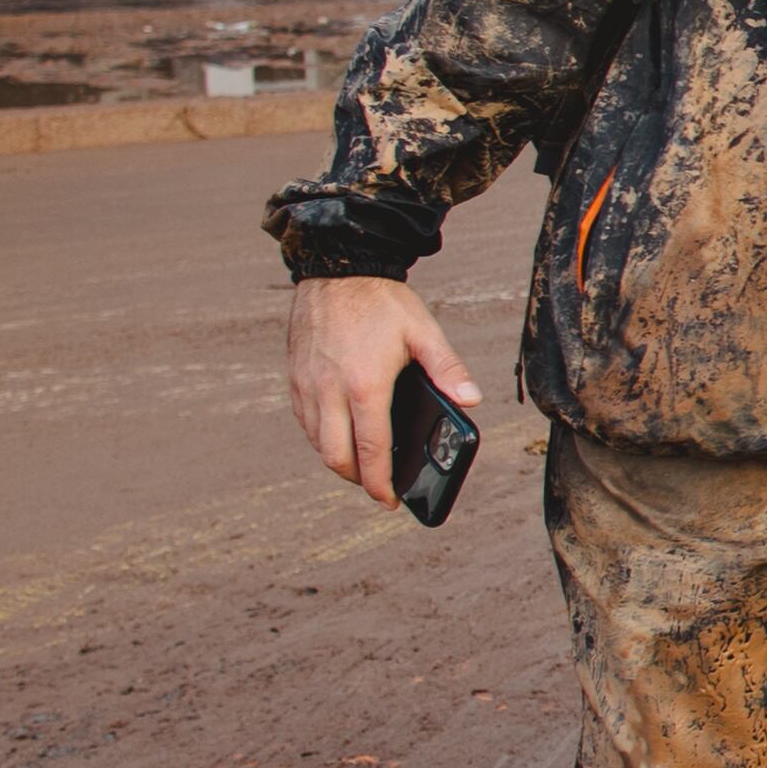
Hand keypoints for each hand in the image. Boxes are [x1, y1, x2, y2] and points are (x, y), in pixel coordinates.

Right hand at [286, 278, 477, 510]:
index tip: (389, 500)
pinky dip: (321, 437)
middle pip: (336, 456)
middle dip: (357, 479)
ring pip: (316, 442)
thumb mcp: (424, 331)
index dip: (379, 482)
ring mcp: (307, 384)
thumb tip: (470, 401)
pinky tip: (341, 434)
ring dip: (338, 459)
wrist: (337, 267)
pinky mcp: (295, 376)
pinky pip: (304, 421)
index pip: (371, 449)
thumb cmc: (382, 301)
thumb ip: (448, 369)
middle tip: (378, 486)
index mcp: (365, 384)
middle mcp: (329, 389)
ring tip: (363, 463)